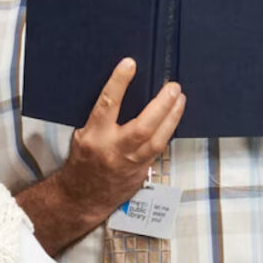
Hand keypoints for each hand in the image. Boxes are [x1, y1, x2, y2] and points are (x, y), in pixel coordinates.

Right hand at [62, 58, 185, 215]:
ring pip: (157, 140)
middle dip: (161, 105)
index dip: (119, 83)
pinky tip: (175, 118)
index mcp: (94, 136)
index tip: (130, 64)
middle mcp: (113, 149)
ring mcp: (130, 163)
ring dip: (172, 118)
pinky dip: (168, 132)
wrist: (83, 198)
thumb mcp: (83, 135)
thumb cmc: (82, 162)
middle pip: (143, 127)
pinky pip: (159, 149)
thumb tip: (121, 91)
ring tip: (180, 99)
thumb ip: (101, 118)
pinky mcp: (142, 172)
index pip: (107, 105)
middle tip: (172, 87)